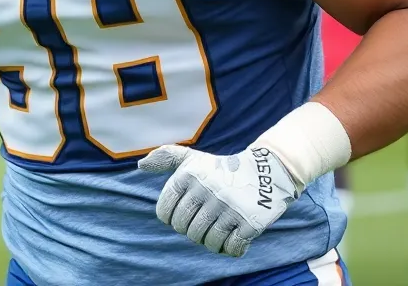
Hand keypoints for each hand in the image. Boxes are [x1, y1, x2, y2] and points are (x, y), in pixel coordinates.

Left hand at [137, 143, 301, 257]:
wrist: (267, 171)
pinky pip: (231, 249)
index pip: (165, 213)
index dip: (173, 219)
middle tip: (205, 221)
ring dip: (212, 241)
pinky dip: (231, 248)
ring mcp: (228, 206)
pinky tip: (235, 235)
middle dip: (193, 231)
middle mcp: (206, 189)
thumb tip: (140, 166)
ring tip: (219, 228)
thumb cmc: (222, 169)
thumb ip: (165, 158)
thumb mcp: (193, 159)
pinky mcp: (249, 221)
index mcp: (188, 175)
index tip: (186, 214)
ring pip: (207, 241)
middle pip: (186, 230)